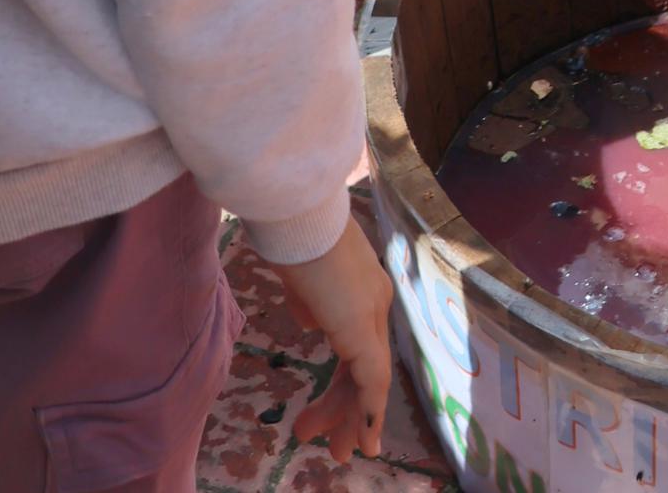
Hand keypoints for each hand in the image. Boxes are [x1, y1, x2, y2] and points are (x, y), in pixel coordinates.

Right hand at [279, 218, 394, 461]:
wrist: (296, 213)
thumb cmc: (291, 234)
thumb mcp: (300, 276)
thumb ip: (310, 301)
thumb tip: (311, 321)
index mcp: (363, 287)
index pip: (360, 346)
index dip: (348, 383)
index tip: (335, 412)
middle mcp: (376, 301)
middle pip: (367, 367)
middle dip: (349, 410)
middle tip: (336, 446)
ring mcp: (373, 312)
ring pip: (370, 379)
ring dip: (351, 418)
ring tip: (339, 453)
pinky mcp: (363, 327)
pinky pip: (373, 379)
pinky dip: (369, 410)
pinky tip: (363, 437)